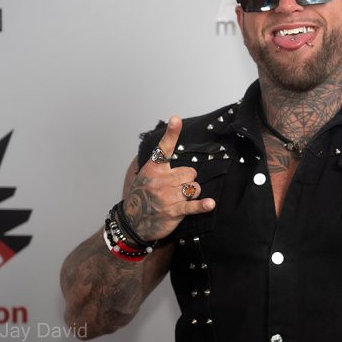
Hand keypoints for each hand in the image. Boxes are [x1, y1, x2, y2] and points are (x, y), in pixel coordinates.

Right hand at [122, 116, 214, 240]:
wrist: (132, 222)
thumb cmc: (142, 197)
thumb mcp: (146, 176)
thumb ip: (160, 165)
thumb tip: (170, 152)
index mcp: (154, 169)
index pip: (164, 148)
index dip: (171, 133)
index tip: (176, 119)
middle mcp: (161, 180)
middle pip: (190, 172)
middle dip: (188, 179)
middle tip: (178, 187)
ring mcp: (167, 196)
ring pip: (194, 187)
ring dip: (192, 193)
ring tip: (180, 199)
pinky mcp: (173, 211)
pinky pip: (192, 205)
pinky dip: (202, 205)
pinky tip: (210, 204)